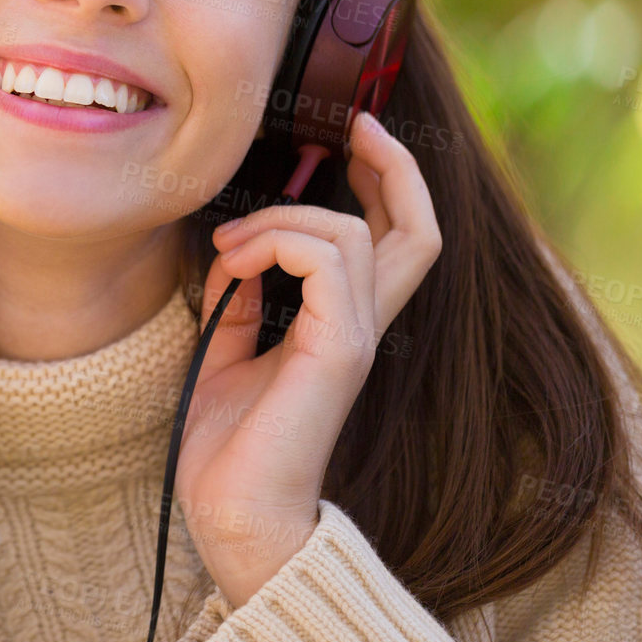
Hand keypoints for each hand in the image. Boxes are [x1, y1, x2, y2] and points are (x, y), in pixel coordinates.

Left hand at [175, 110, 442, 607]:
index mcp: (340, 326)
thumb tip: (234, 257)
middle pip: (418, 229)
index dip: (387, 182)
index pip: (394, 241)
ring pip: (351, 233)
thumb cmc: (226, 449)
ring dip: (279, 219)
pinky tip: (234, 265)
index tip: (354, 135)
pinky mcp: (340, 350)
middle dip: (391, 166)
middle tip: (353, 127)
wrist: (234, 514)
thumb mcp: (223, 356)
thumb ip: (238, 305)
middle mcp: (363, 326)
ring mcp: (357, 337)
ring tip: (229, 248)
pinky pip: (328, 259)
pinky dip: (274, 243)